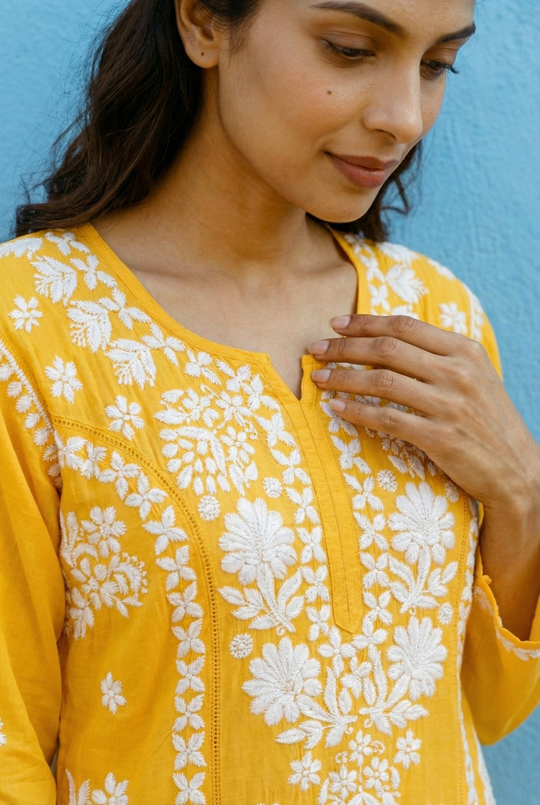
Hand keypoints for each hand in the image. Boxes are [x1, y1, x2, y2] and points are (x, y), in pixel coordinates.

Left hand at [310, 314, 539, 513]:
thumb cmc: (486, 422)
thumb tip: (388, 339)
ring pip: (381, 382)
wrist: (516, 470)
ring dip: (343, 377)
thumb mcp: (473, 377)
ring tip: (318, 378)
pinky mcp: (440, 437)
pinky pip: (387, 419)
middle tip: (316, 350)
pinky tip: (336, 407)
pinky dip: (356, 411)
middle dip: (344, 347)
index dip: (365, 322)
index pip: (405, 326)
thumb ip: (438, 356)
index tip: (335, 324)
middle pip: (387, 350)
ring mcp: (449, 405)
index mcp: (464, 351)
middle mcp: (457, 373)